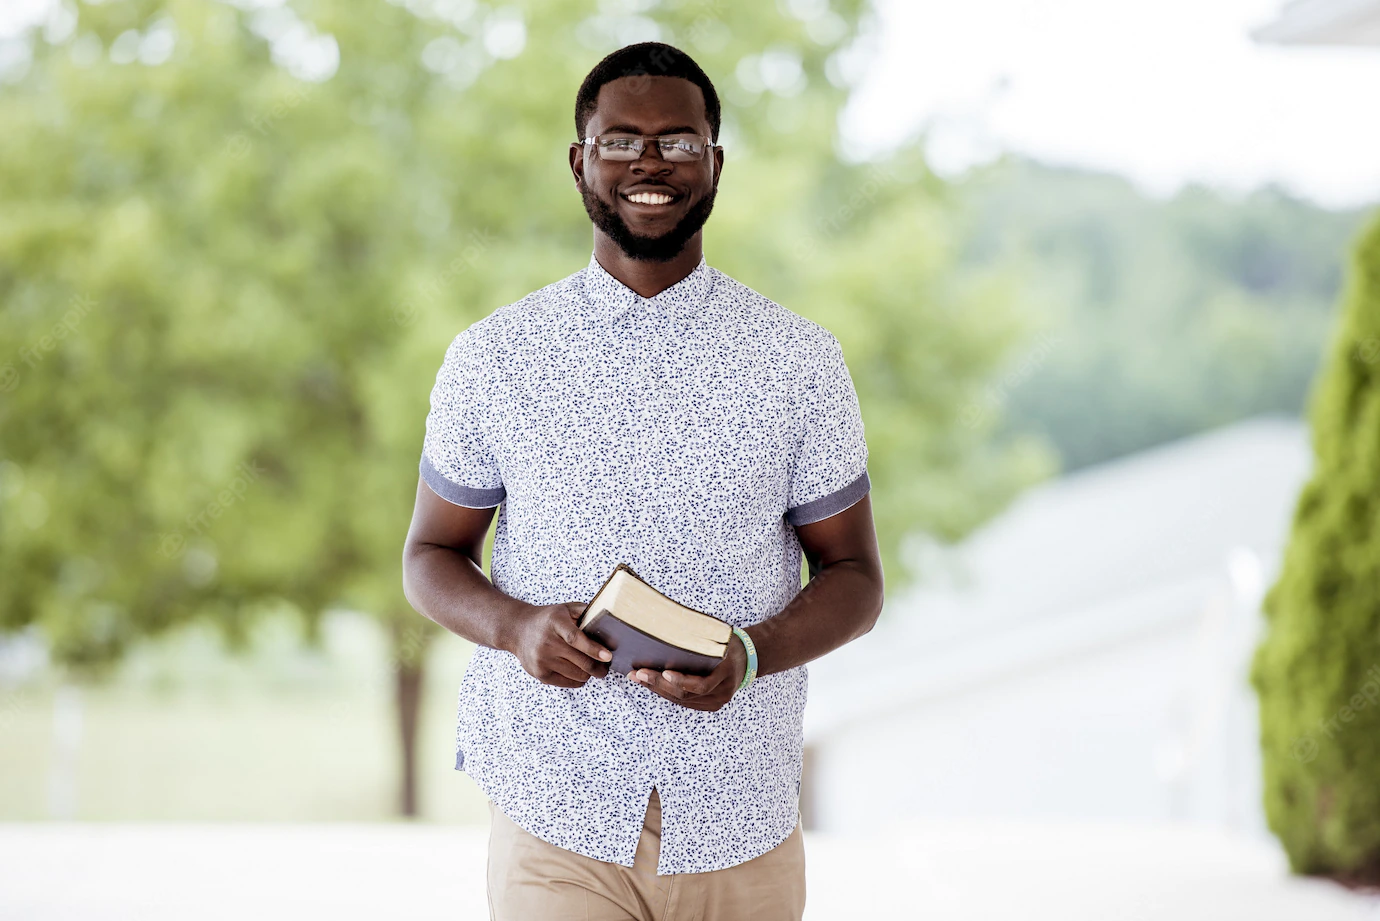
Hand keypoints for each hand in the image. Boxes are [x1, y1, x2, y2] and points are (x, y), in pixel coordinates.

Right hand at [509, 602, 612, 687]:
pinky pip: (569, 683)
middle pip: (581, 662)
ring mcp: (542, 660)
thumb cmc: (548, 619)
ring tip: (590, 665)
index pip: (575, 639)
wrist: (518, 630)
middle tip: (607, 665)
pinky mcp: (540, 674)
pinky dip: (578, 679)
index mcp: (555, 623)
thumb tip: (610, 621)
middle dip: (600, 667)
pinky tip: (577, 669)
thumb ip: (586, 612)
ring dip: (589, 673)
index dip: (593, 649)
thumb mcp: (565, 609)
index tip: (608, 656)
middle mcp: (547, 642)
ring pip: (578, 676)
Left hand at [631, 631, 748, 710]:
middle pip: (686, 695)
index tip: (663, 672)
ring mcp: (717, 701)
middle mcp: (723, 691)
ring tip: (639, 678)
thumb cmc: (729, 642)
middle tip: (638, 674)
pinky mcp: (711, 704)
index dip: (680, 681)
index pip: (701, 685)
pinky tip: (652, 684)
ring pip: (683, 701)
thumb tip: (667, 629)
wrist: (749, 657)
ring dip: (658, 690)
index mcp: (727, 673)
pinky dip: (667, 693)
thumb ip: (700, 640)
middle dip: (659, 684)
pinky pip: (686, 702)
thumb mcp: (719, 637)